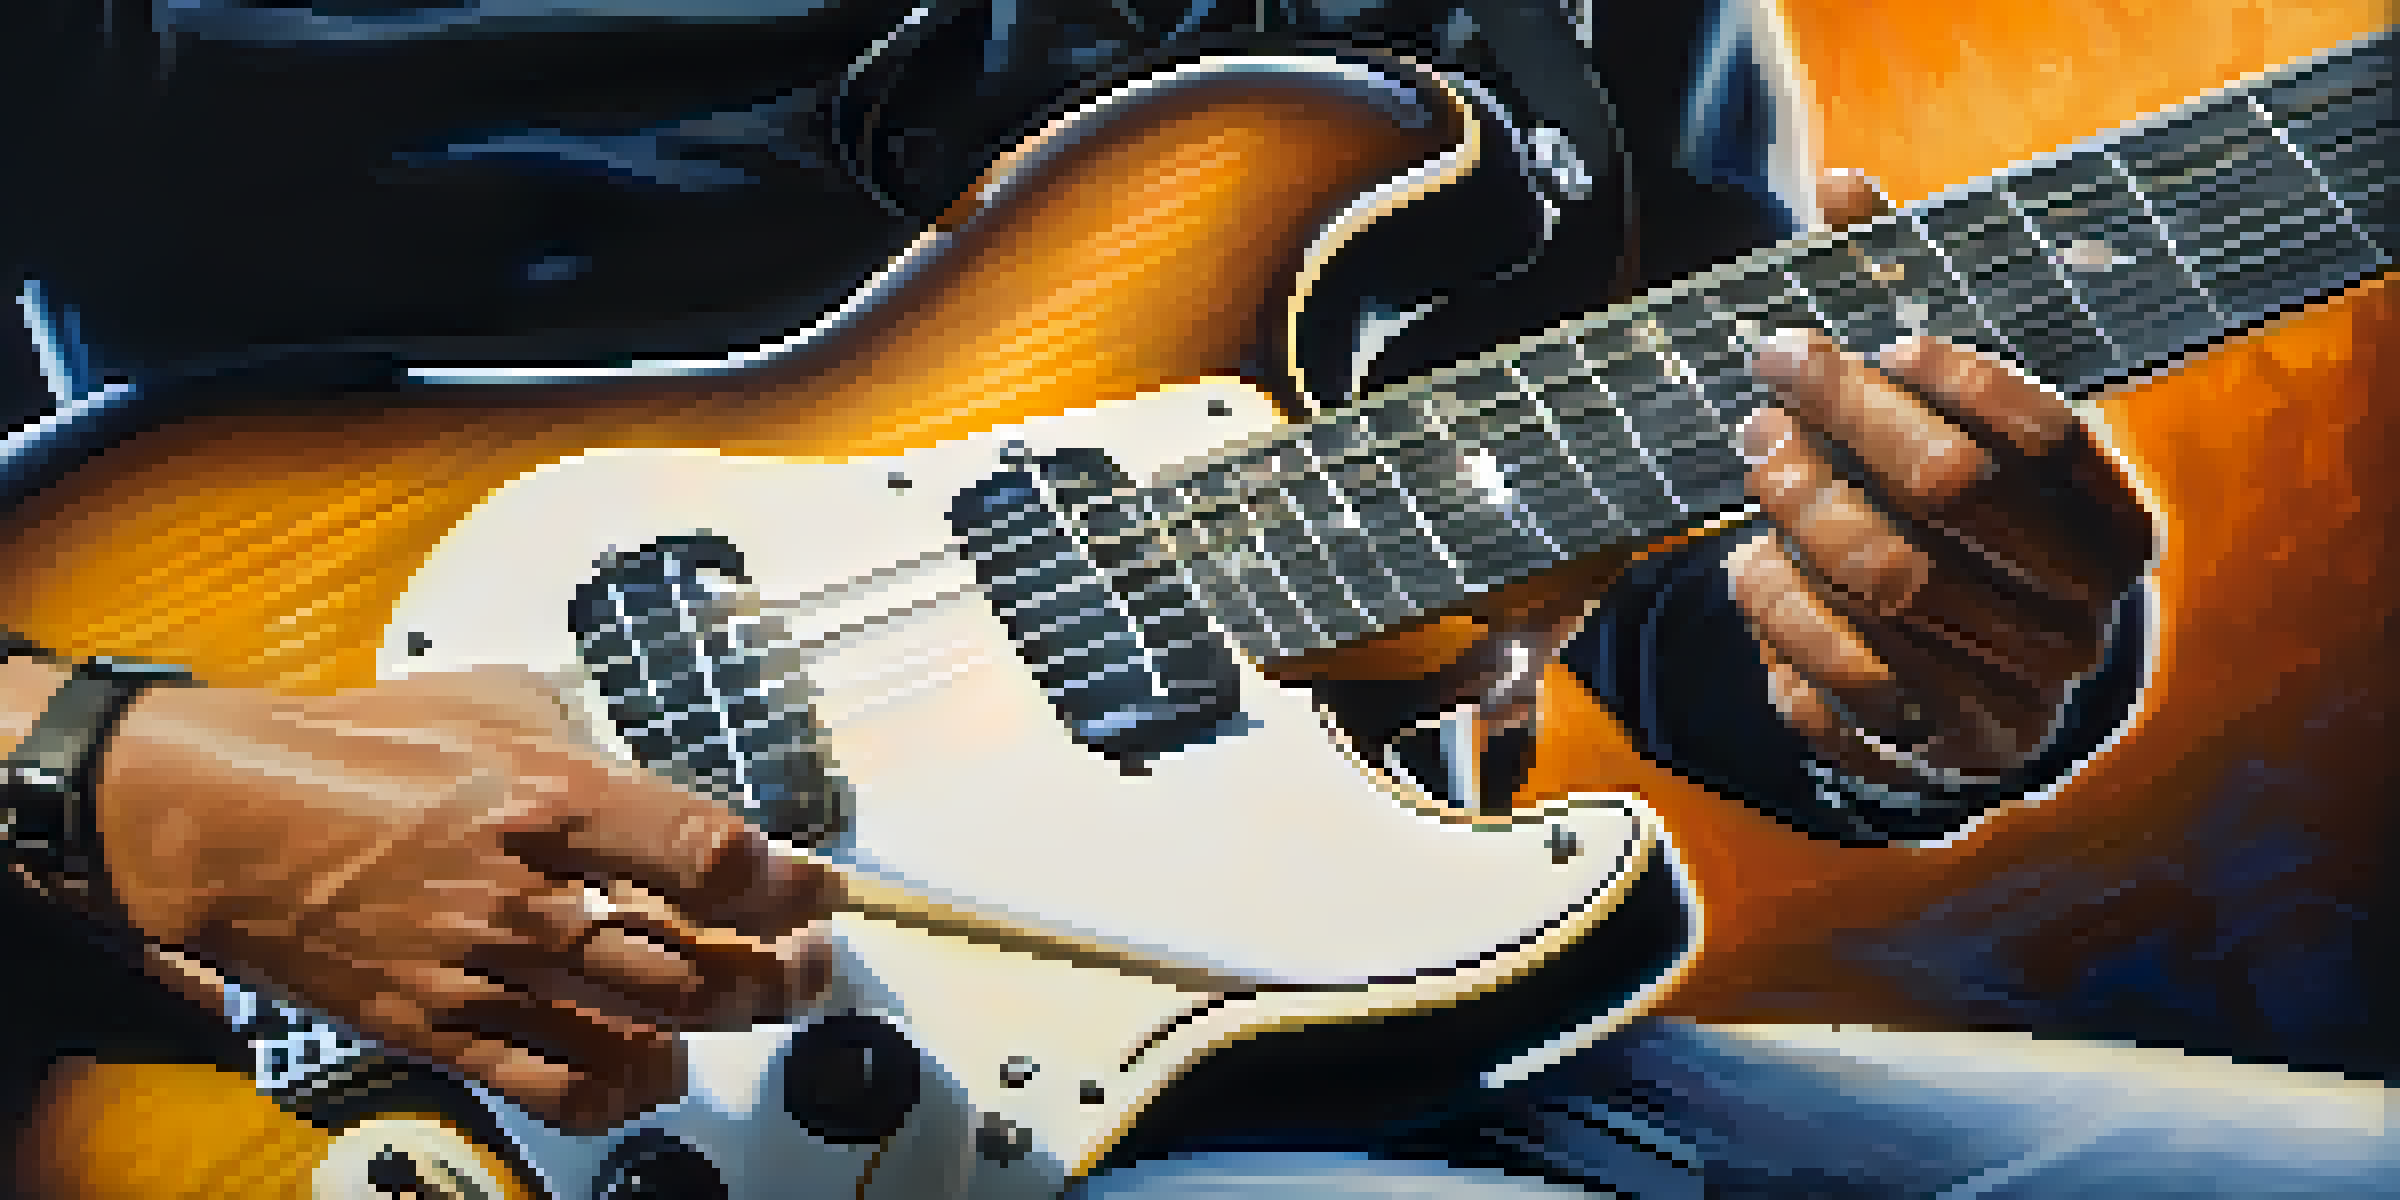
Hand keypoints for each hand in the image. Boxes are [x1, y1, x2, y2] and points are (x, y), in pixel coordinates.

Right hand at [93, 667, 836, 1132]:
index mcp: (553, 797)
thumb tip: (661, 789)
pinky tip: (653, 1070)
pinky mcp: (440, 1029)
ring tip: (750, 1003)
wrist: (223, 819)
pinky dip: (625, 1092)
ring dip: (721, 1026)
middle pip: (700, 961)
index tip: (817, 888)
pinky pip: (558, 1087)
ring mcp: (485, 970)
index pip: (711, 854)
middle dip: (780, 970)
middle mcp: (531, 893)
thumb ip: (594, 749)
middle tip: (808, 957)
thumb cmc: (355, 749)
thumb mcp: (495, 704)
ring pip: (647, 1029)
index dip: (788, 882)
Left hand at [1730, 174, 2156, 787]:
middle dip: (1845, 424)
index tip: (1874, 335)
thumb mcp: (1951, 424)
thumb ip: (1909, 303)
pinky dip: (1778, 611)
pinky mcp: (1931, 751)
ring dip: (1797, 511)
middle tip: (1769, 386)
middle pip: (1950, 494)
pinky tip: (1750, 564)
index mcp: (2116, 531)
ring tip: (1755, 463)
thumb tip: (1843, 186)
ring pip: (1884, 582)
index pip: (2046, 431)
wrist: (1973, 698)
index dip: (1954, 371)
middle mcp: (2082, 618)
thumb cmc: (1959, 532)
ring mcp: (2013, 694)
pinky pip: (1834, 671)